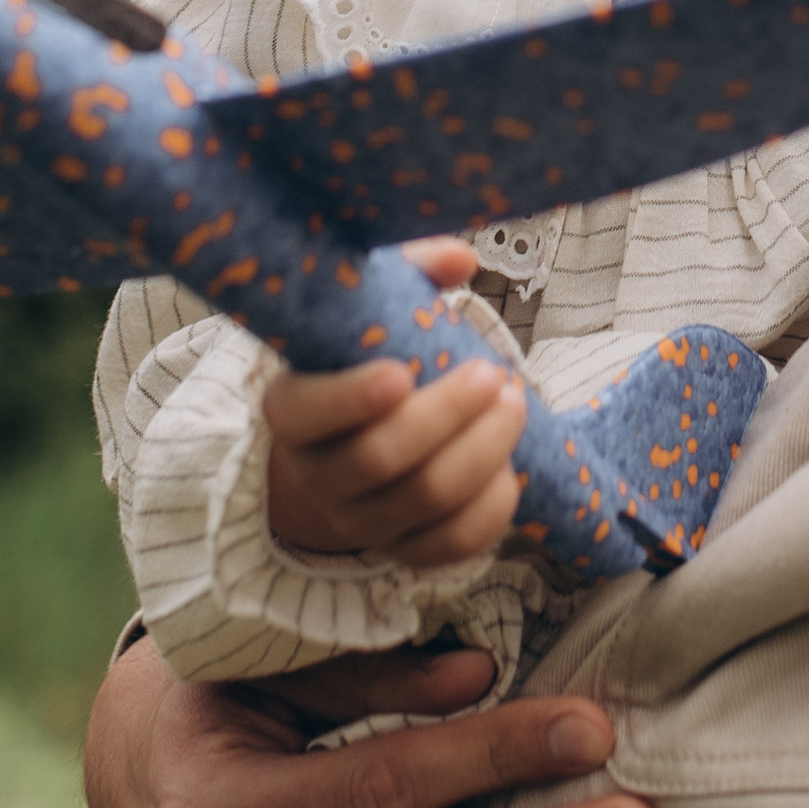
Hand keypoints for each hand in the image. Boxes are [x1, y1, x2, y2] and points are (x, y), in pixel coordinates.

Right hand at [262, 240, 526, 567]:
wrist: (355, 439)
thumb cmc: (367, 360)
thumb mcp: (372, 309)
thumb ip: (411, 273)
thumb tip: (460, 258)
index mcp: (292, 410)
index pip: (307, 413)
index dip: (351, 398)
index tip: (400, 371)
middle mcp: (317, 474)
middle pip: (380, 458)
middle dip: (447, 415)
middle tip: (493, 374)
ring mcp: (359, 519)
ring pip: (424, 500)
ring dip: (482, 451)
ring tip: (516, 404)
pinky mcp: (403, 549)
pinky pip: (451, 544)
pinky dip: (491, 508)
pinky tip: (513, 467)